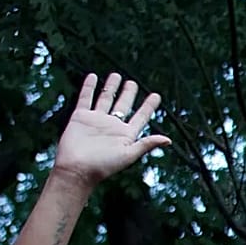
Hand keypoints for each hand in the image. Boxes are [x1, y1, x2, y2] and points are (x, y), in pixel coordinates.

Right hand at [52, 73, 169, 186]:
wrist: (77, 169)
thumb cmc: (104, 166)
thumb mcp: (129, 155)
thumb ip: (146, 144)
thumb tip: (168, 140)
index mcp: (126, 134)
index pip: (141, 117)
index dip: (149, 106)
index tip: (156, 95)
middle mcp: (112, 126)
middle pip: (123, 105)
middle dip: (128, 93)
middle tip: (133, 82)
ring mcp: (96, 120)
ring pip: (106, 99)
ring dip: (111, 87)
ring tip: (116, 75)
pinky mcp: (80, 117)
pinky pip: (85, 98)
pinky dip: (89, 87)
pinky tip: (93, 77)